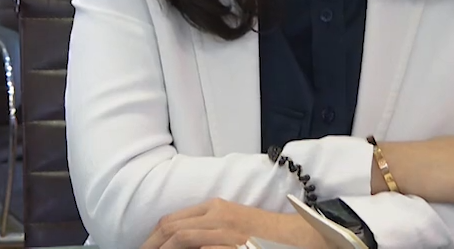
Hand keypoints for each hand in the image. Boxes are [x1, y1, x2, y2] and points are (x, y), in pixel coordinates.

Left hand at [142, 198, 327, 248]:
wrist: (301, 237)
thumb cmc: (268, 237)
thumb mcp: (233, 227)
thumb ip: (208, 231)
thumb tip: (178, 242)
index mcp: (216, 208)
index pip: (171, 221)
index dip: (152, 239)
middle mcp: (218, 215)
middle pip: (171, 228)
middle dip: (151, 245)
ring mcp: (226, 230)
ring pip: (181, 237)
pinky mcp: (234, 242)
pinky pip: (202, 246)